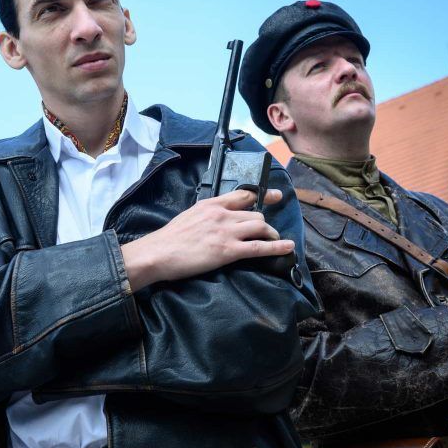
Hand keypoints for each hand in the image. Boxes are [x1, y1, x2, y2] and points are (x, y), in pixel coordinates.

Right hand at [121, 189, 293, 290]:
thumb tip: (216, 220)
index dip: (262, 195)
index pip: (243, 195)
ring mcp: (226, 232)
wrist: (159, 253)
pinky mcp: (228, 250)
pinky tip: (288, 247)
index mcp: (211, 204)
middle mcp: (222, 214)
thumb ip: (207, 215)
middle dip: (265, 223)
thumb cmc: (169, 239)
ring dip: (272, 235)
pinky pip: (259, 247)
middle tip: (269, 231)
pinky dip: (277, 247)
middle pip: (255, 214)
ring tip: (276, 241)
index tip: (274, 196)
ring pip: (260, 227)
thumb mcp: (189, 217)